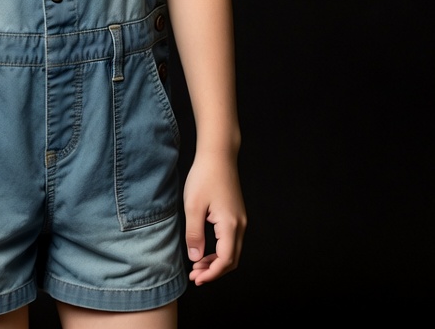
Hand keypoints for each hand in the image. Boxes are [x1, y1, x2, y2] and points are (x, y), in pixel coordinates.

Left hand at [182, 151, 245, 285]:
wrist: (218, 155)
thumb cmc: (204, 176)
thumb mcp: (193, 206)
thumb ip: (194, 235)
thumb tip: (196, 259)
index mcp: (230, 225)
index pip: (225, 261)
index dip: (211, 274)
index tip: (196, 279)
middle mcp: (240, 225)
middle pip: (232, 260)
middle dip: (214, 271)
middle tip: (194, 276)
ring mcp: (240, 219)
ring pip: (232, 251)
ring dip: (216, 261)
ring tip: (197, 265)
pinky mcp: (237, 214)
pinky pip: (231, 240)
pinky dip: (220, 250)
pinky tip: (205, 250)